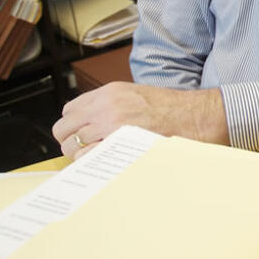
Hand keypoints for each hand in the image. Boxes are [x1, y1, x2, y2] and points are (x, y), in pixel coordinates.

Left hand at [51, 81, 227, 158]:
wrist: (195, 117)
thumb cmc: (172, 110)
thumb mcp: (136, 96)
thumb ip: (109, 106)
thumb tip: (89, 126)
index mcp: (108, 93)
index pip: (68, 111)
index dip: (73, 125)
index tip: (82, 134)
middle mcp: (104, 108)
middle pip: (63, 130)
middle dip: (70, 142)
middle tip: (86, 150)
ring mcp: (111, 127)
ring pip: (72, 148)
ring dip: (80, 156)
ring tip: (98, 159)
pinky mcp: (119, 145)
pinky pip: (88, 159)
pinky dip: (92, 165)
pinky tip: (106, 164)